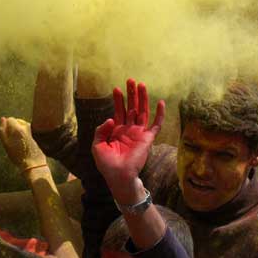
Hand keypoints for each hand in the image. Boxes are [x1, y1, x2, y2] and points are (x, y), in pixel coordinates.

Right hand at [0, 117, 46, 171]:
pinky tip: (25, 142)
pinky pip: (29, 129)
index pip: (10, 119)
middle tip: (13, 139)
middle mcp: (26, 125)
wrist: (33, 163)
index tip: (7, 135)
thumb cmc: (18, 155)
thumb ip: (2, 131)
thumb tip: (2, 119)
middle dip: (14, 127)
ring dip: (20, 130)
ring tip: (19, 142)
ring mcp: (32, 129)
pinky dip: (26, 133)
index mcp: (17, 128)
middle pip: (17, 121)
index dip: (7, 126)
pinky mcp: (37, 133)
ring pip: (23, 125)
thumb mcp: (6, 144)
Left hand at [92, 79, 163, 200]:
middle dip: (131, 94)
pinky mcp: (148, 139)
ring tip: (141, 84)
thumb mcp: (97, 145)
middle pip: (132, 107)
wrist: (119, 177)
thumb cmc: (107, 164)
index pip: (119, 111)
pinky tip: (160, 102)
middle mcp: (129, 129)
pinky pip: (156, 124)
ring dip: (142, 98)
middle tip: (130, 80)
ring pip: (143, 111)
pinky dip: (159, 114)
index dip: (118, 100)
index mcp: (118, 131)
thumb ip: (101, 130)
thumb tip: (111, 118)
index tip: (116, 88)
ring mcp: (139, 133)